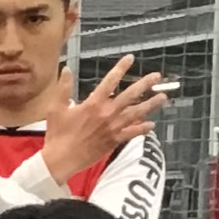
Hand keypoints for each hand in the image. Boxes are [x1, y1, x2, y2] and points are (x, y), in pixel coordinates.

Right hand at [41, 56, 169, 184]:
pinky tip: (152, 125)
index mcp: (93, 103)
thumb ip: (63, 87)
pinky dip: (142, 129)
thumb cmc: (57, 134)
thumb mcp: (55, 108)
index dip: (121, 68)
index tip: (130, 58)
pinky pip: (132, 133)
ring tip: (162, 97)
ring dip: (150, 104)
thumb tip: (67, 69)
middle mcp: (107, 113)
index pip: (110, 81)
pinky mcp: (114, 140)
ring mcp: (113, 127)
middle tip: (157, 76)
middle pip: (130, 95)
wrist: (61, 160)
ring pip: (136, 113)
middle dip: (145, 84)